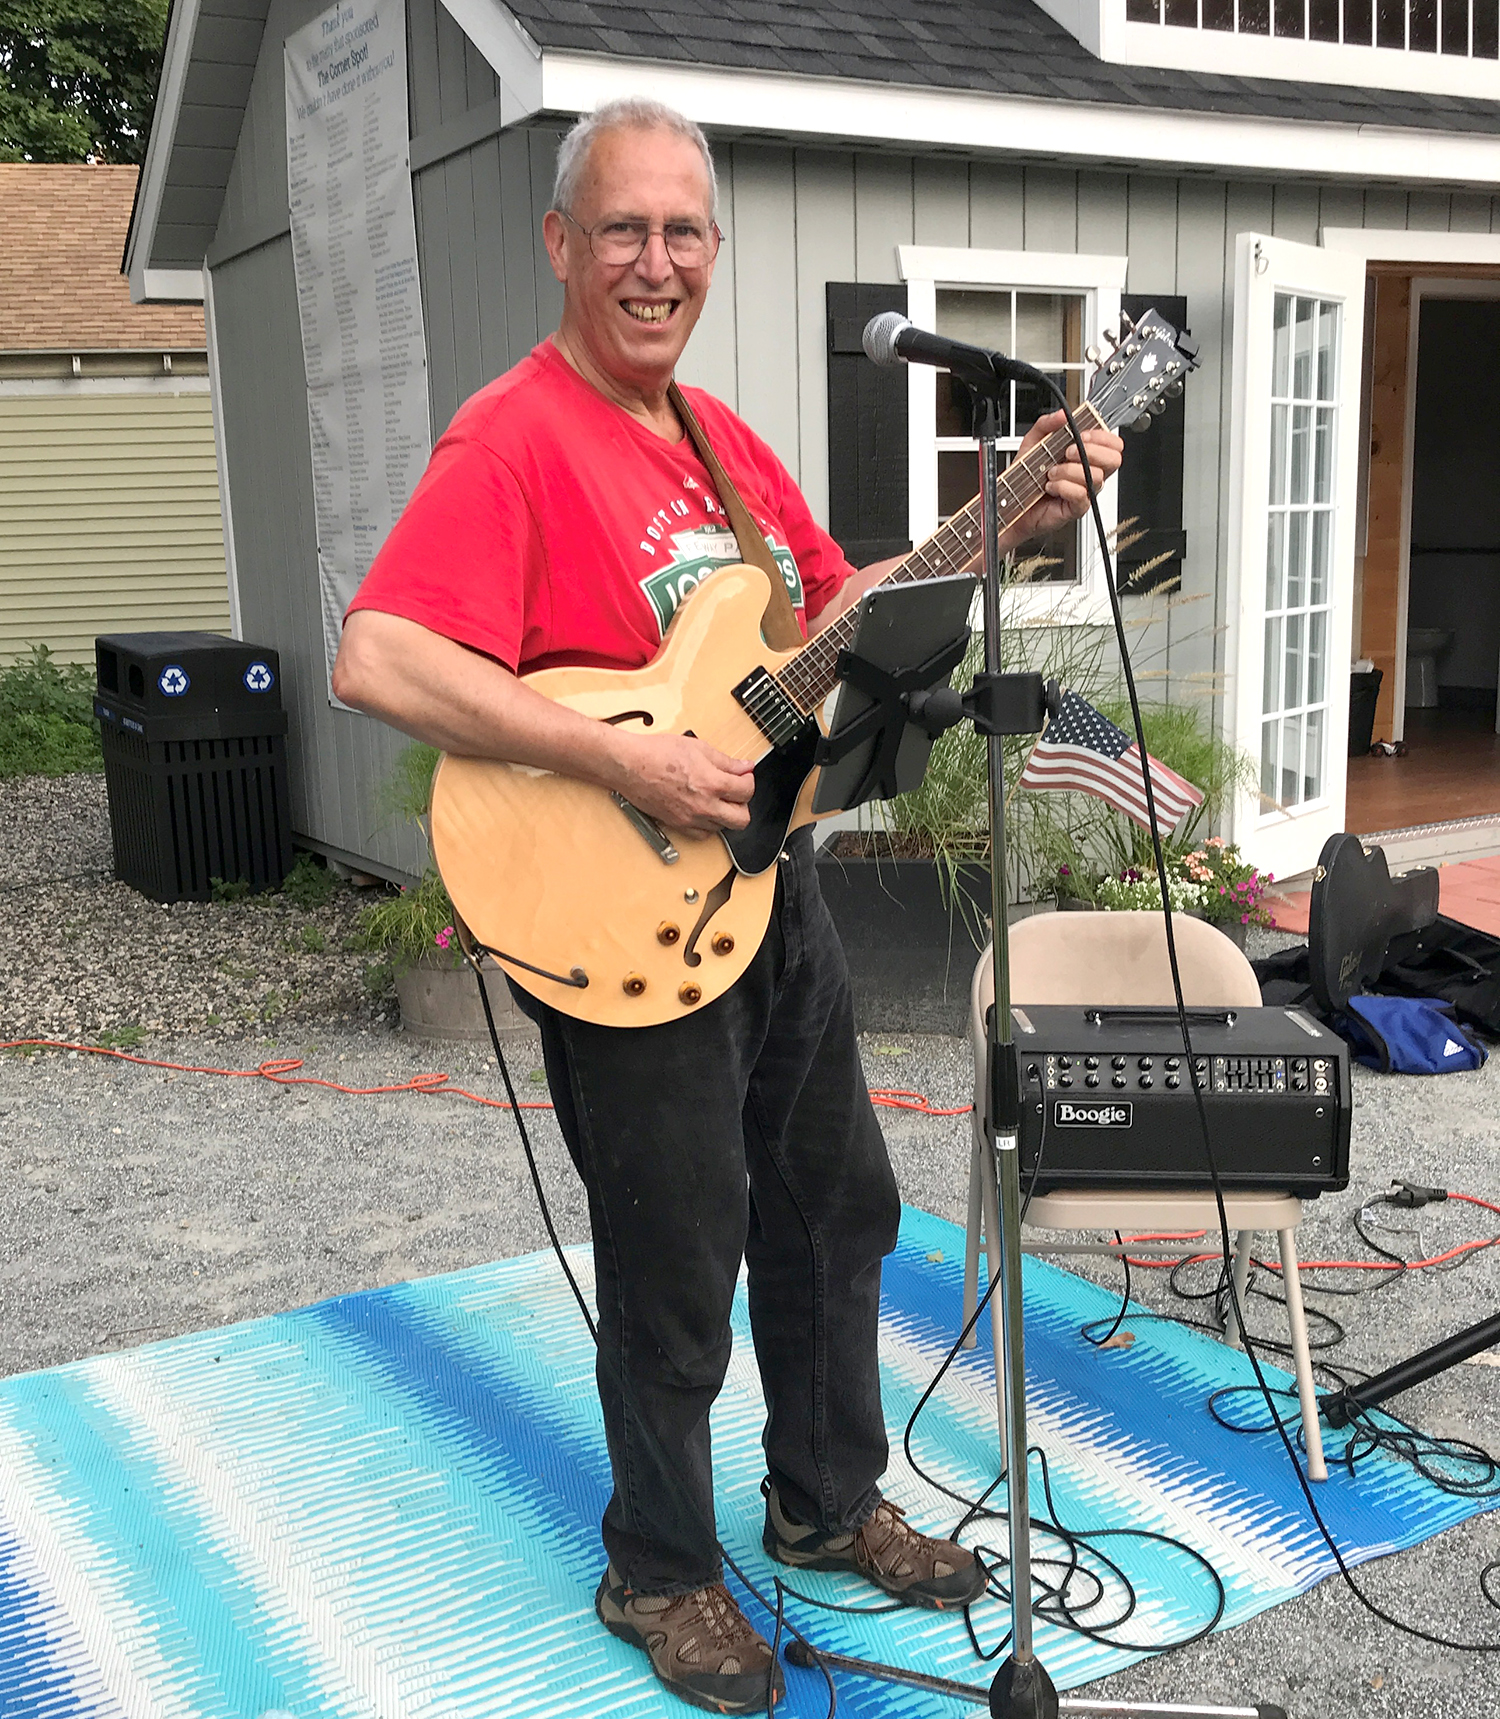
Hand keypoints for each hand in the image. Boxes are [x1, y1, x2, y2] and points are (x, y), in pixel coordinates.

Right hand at [612, 731, 755, 831]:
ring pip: (723, 828)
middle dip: (743, 804)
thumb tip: (745, 767)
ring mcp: (690, 819)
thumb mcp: (698, 748)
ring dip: (725, 814)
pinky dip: (708, 825)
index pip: (747, 792)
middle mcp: (704, 806)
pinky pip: (703, 835)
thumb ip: (726, 761)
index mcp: (712, 783)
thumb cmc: (658, 753)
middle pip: (742, 819)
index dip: (749, 781)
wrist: (630, 765)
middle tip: (735, 792)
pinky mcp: (678, 825)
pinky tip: (704, 811)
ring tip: (716, 798)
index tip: (743, 776)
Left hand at [1004, 409, 1124, 542]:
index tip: (1082, 435)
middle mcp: (1090, 472)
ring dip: (1069, 470)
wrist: (1013, 500)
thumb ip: (1047, 423)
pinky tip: (1051, 486)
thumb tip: (1062, 414)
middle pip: (1114, 459)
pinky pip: (1081, 494)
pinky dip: (1063, 486)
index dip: (1102, 437)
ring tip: (1051, 473)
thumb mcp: (1033, 441)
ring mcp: (1086, 490)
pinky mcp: (1077, 507)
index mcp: (1087, 454)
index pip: (1113, 443)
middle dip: (1091, 451)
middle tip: (1068, 453)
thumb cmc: (1027, 474)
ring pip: (1095, 476)